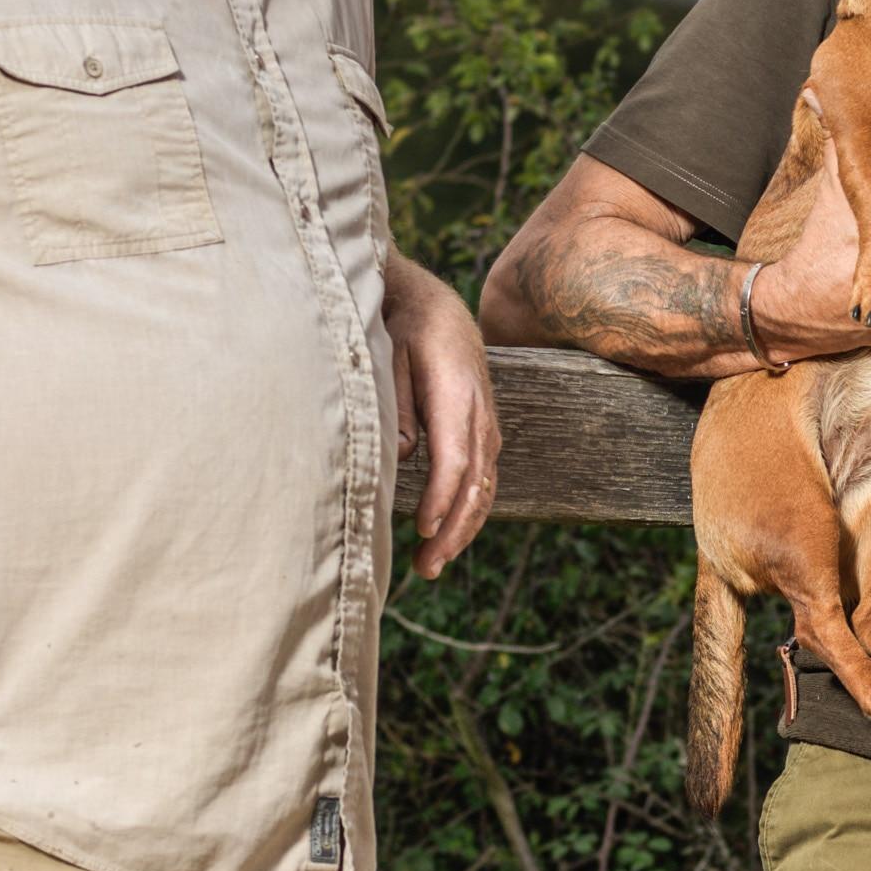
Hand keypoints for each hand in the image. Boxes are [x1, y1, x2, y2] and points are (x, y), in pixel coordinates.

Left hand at [391, 259, 500, 578]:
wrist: (431, 303)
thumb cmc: (401, 327)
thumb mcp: (385, 353)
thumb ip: (395, 404)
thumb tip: (403, 455)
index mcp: (457, 392)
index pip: (455, 458)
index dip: (441, 499)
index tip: (421, 530)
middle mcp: (479, 412)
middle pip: (476, 482)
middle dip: (453, 531)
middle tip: (425, 567)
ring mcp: (485, 423)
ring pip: (484, 486)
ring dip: (461, 530)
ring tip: (430, 564)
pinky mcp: (480, 431)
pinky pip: (482, 478)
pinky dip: (468, 512)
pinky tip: (445, 534)